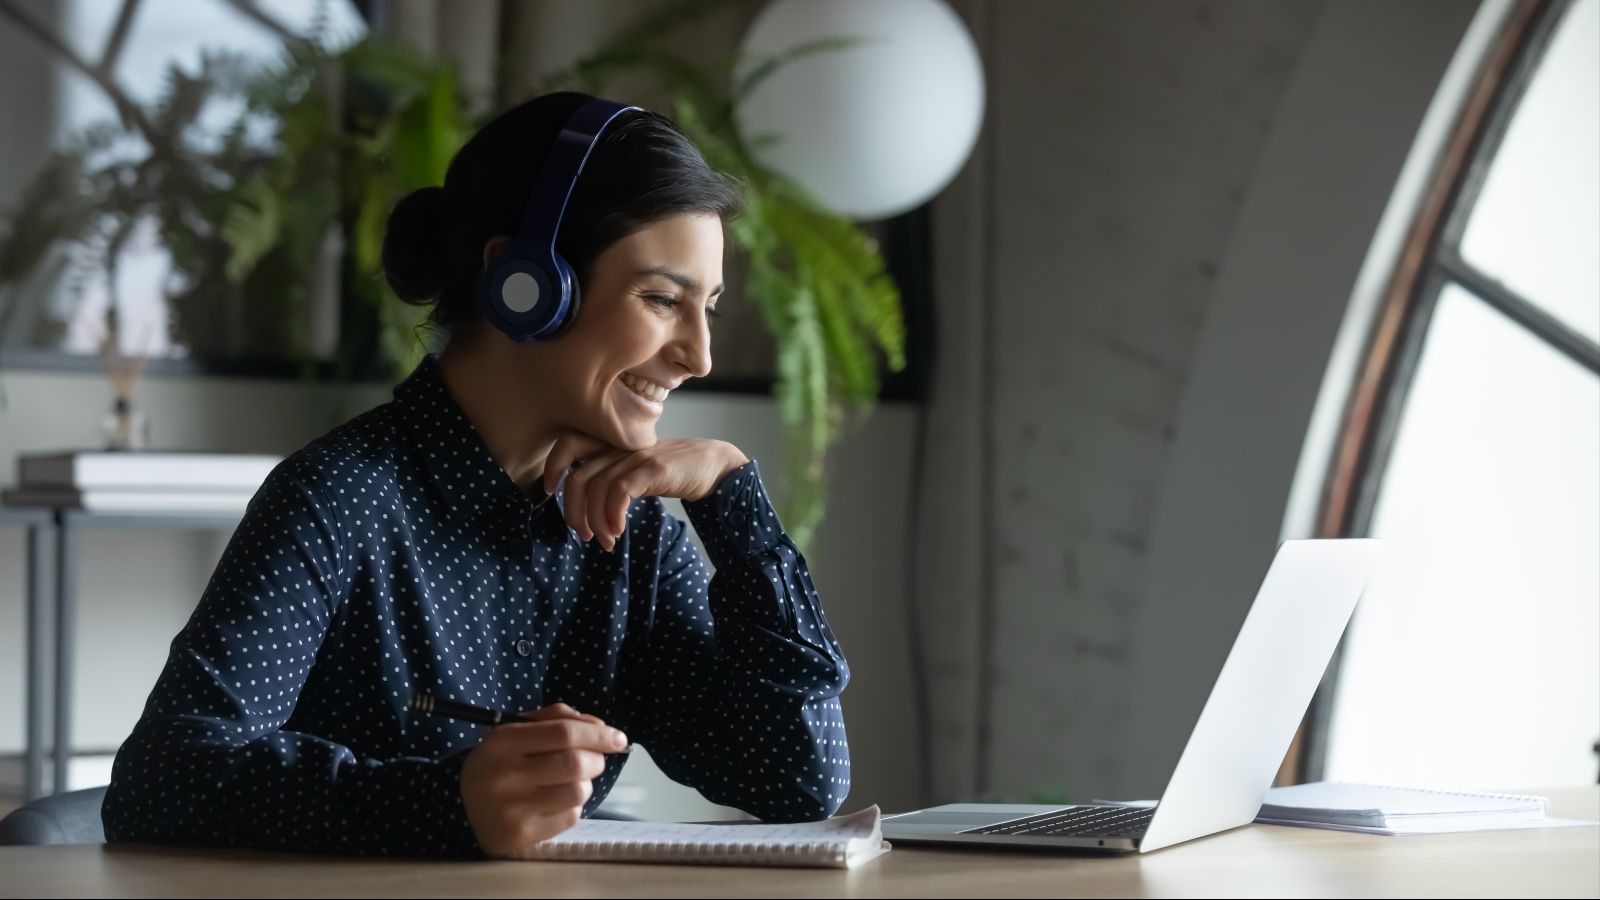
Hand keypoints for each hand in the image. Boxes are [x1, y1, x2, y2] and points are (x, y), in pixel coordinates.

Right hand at [459, 702, 627, 857]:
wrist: (463, 807)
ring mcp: (512, 808)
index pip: (564, 733)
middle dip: (596, 760)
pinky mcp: (522, 835)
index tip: (618, 739)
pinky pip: (570, 816)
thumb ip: (559, 719)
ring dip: (585, 784)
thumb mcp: (517, 730)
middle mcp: (506, 775)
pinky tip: (555, 802)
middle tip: (593, 761)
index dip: (598, 734)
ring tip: (570, 782)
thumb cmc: (500, 762)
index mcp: (503, 741)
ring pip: (578, 791)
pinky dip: (572, 807)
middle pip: (576, 763)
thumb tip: (603, 729)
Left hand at [541, 434, 747, 549]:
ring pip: (597, 488)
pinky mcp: (653, 468)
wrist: (714, 465)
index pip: (569, 444)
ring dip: (596, 522)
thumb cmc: (673, 472)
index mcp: (612, 445)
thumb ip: (612, 479)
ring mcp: (636, 456)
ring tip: (606, 541)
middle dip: (574, 512)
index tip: (551, 492)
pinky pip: (619, 491)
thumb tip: (586, 510)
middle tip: (584, 535)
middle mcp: (620, 448)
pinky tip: (619, 530)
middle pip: (578, 477)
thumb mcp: (636, 471)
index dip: (553, 466)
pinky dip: (613, 515)